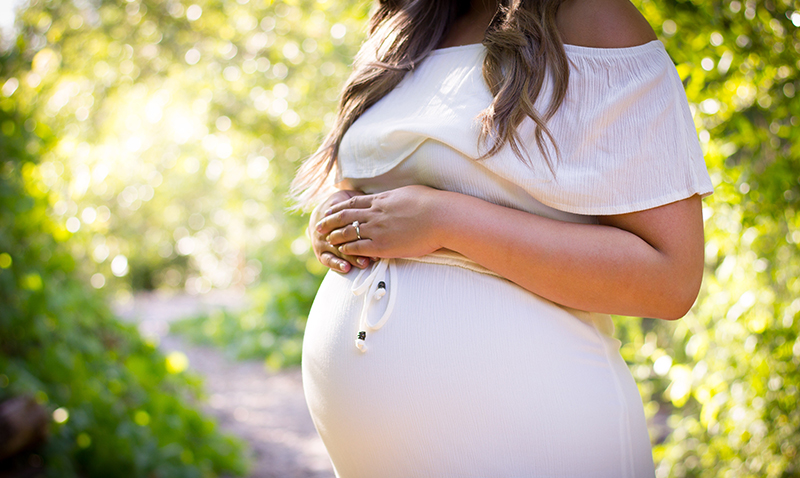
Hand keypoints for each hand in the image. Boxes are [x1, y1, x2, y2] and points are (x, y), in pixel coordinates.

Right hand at [309, 189, 369, 272]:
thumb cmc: (342, 205)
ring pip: (337, 250)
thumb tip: (373, 197)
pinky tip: (346, 269)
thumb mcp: (348, 196)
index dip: (360, 225)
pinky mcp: (320, 253)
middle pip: (342, 236)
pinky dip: (337, 264)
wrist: (320, 215)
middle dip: (359, 244)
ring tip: (364, 263)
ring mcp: (321, 241)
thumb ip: (357, 198)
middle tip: (375, 251)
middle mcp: (325, 227)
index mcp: (334, 212)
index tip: (376, 233)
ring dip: (351, 257)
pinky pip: (327, 260)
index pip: (345, 219)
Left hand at [316, 185, 445, 258]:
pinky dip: (348, 249)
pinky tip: (342, 251)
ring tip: (327, 240)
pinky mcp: (383, 245)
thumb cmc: (432, 204)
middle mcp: (375, 213)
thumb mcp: (410, 193)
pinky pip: (358, 247)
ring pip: (348, 232)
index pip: (353, 203)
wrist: (441, 217)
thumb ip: (397, 197)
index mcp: (381, 199)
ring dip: (335, 236)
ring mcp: (377, 229)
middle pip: (345, 216)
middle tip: (319, 226)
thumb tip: (395, 197)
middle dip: (330, 221)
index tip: (330, 210)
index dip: (338, 207)